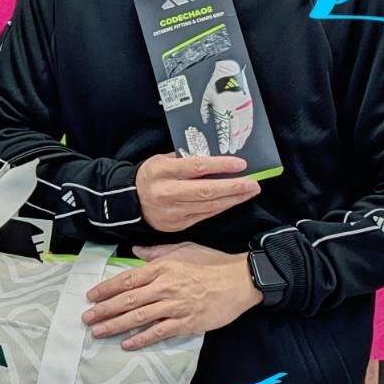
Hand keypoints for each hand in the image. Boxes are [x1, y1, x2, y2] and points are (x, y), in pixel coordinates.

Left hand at [82, 243, 260, 349]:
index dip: (106, 289)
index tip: (91, 296)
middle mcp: (164, 287)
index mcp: (161, 268)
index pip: (127, 279)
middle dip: (104, 310)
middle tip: (86, 318)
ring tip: (98, 332)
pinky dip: (142, 339)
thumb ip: (157, 251)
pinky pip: (159, 332)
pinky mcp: (187, 322)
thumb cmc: (212, 262)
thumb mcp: (183, 249)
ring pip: (139, 317)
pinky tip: (127, 344)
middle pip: (128, 300)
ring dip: (116, 325)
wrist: (241, 280)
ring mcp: (175, 306)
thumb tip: (136, 250)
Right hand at [135, 153, 260, 231]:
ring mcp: (173, 212)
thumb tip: (215, 158)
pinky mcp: (178, 225)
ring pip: (209, 206)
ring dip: (233, 199)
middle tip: (253, 183)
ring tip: (249, 191)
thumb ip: (185, 159)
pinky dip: (221, 208)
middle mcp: (167, 193)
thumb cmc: (151, 176)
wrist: (130, 202)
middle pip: (207, 191)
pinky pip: (204, 215)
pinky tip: (233, 201)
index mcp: (163, 172)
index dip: (220, 166)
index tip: (240, 163)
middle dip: (234, 187)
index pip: (196, 168)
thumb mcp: (162, 160)